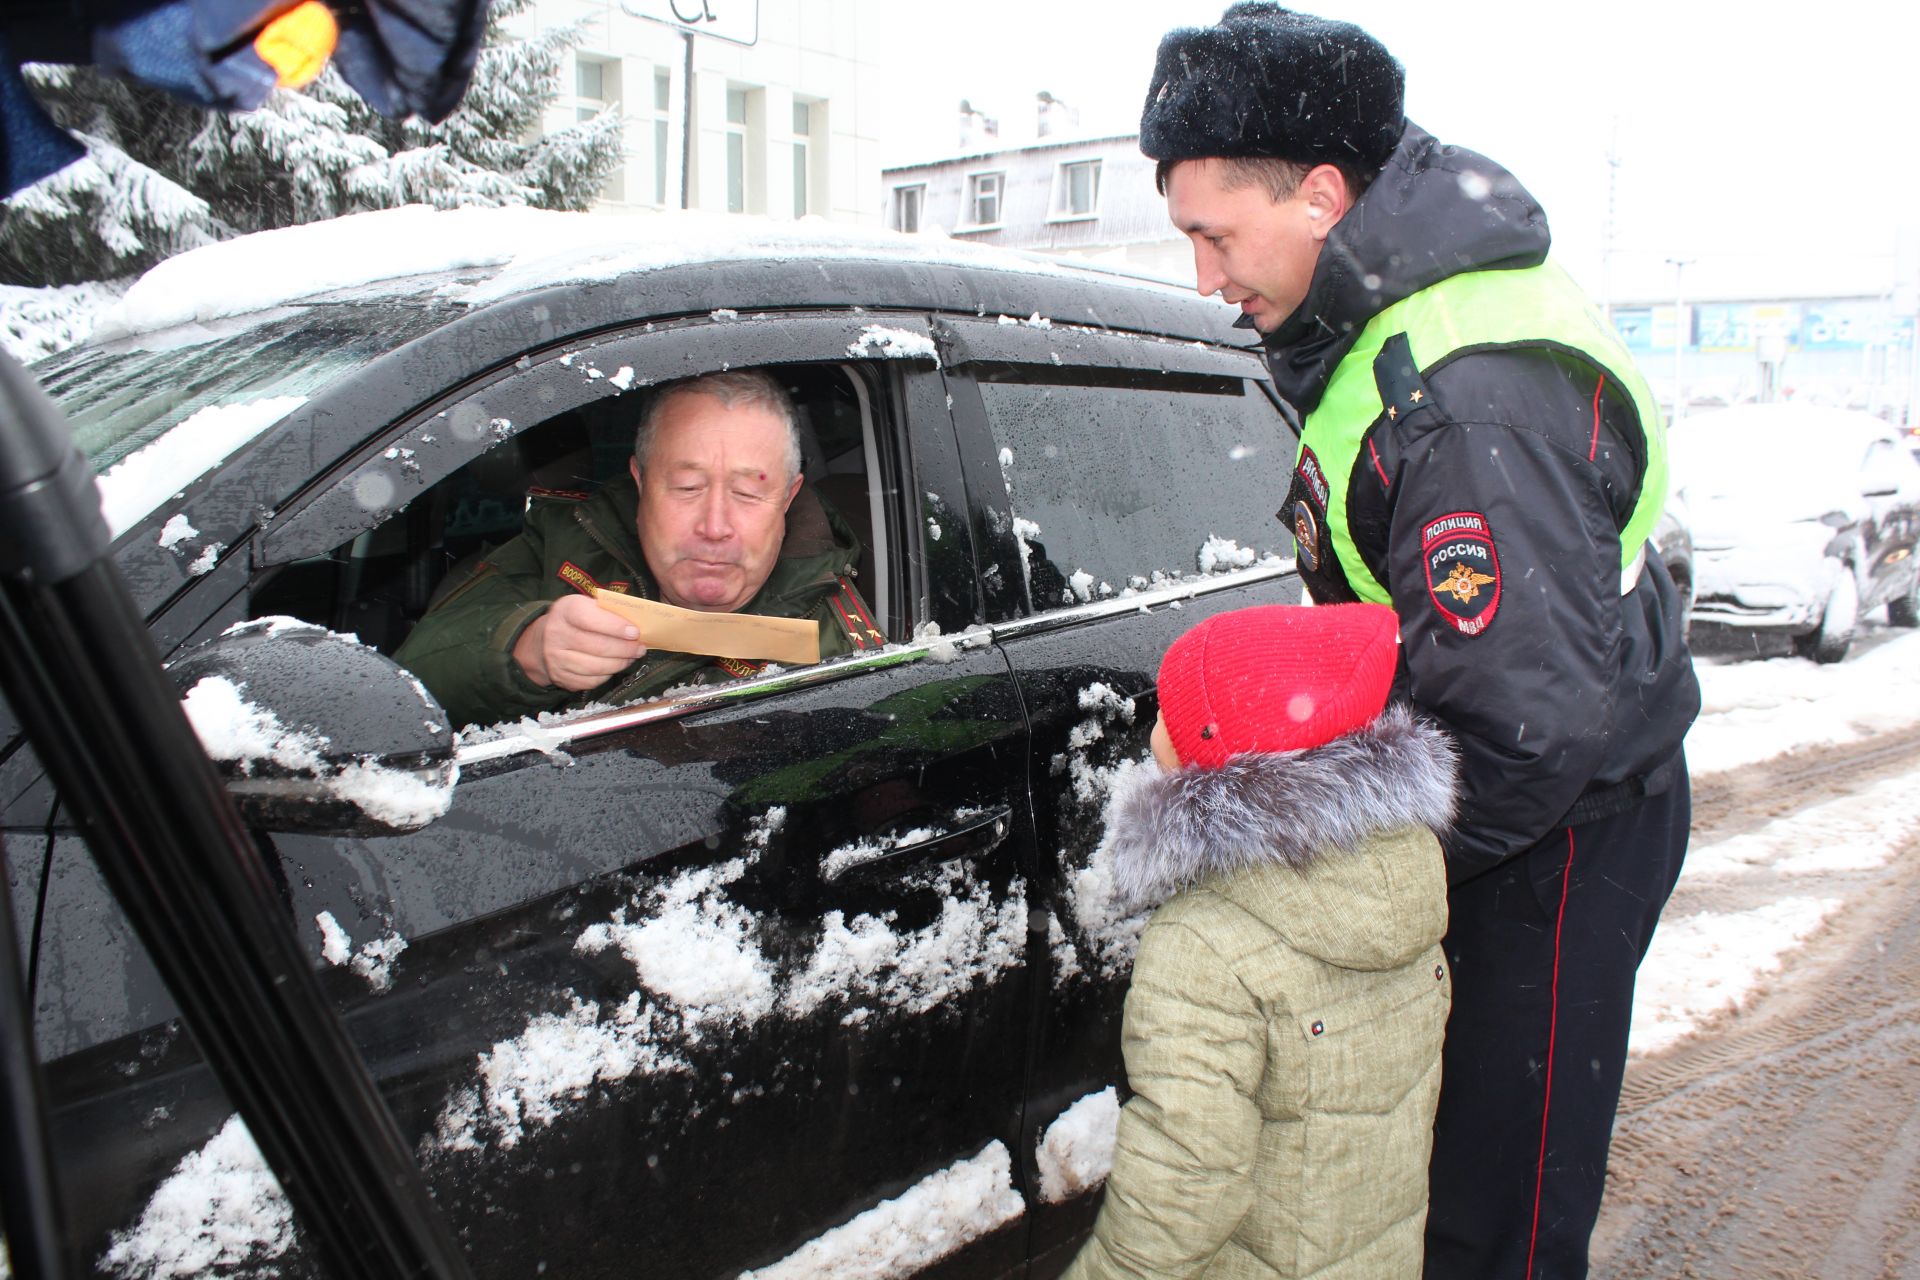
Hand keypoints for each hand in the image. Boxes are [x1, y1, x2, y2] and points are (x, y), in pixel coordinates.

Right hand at [512, 593, 646, 690]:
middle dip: (624, 649)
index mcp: (565, 610)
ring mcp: (556, 659)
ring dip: (620, 663)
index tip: (635, 632)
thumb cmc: (575, 620)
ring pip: (596, 667)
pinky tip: (614, 666)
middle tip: (640, 648)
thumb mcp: (586, 605)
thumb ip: (608, 611)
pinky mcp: (560, 677)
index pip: (590, 619)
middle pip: (597, 646)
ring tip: (631, 657)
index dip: (615, 627)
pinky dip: (608, 675)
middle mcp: (556, 634)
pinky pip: (591, 681)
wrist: (543, 640)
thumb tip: (637, 625)